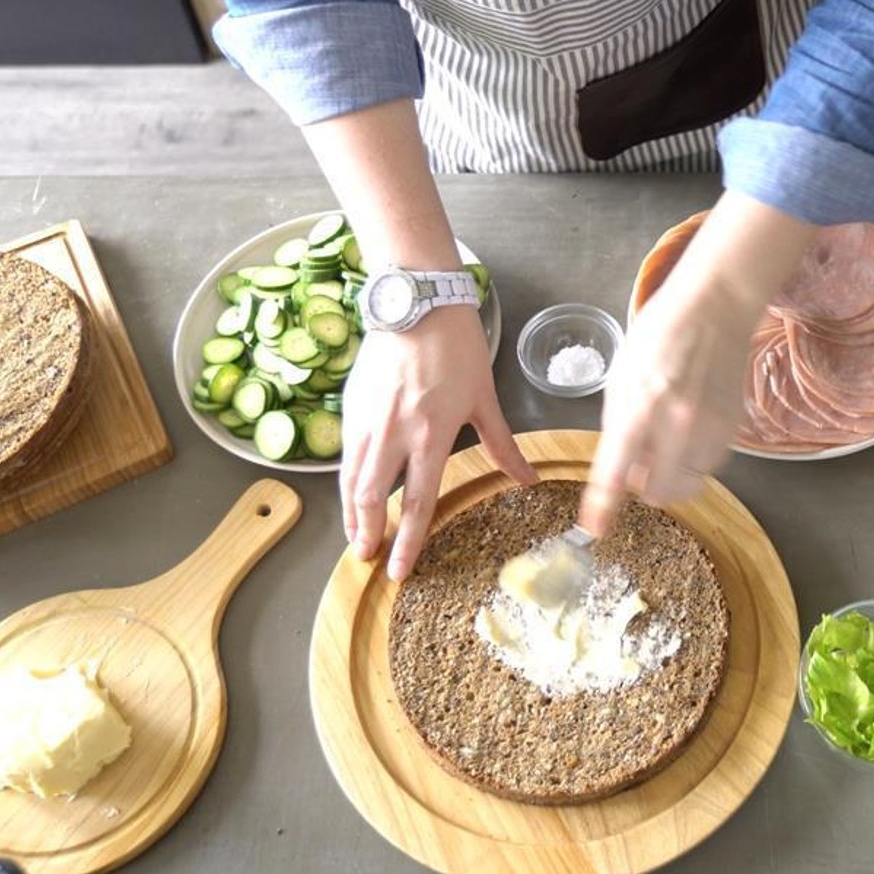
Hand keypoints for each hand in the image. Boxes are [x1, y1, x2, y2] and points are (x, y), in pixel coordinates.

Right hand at [341, 306, 534, 579]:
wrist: (416, 303)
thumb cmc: (456, 347)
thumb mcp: (485, 398)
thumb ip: (502, 445)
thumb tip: (527, 480)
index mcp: (431, 434)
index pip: (417, 501)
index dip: (408, 541)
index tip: (399, 570)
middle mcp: (394, 433)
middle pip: (372, 498)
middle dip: (367, 534)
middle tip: (367, 560)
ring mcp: (367, 420)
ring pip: (351, 480)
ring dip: (350, 514)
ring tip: (355, 538)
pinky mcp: (351, 408)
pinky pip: (345, 456)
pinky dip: (346, 483)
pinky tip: (352, 496)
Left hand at [580, 191, 816, 533]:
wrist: (713, 310)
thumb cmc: (658, 338)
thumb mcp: (622, 379)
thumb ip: (620, 428)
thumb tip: (622, 473)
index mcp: (636, 410)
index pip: (614, 475)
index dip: (602, 508)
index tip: (595, 529)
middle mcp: (674, 427)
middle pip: (656, 493)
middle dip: (642, 487)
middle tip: (638, 465)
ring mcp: (707, 431)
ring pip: (686, 486)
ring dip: (670, 478)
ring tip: (665, 447)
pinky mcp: (731, 431)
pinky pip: (708, 468)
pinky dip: (694, 463)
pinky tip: (689, 434)